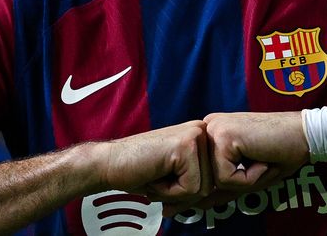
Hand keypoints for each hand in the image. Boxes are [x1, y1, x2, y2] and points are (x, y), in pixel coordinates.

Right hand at [93, 120, 211, 206]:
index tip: (165, 181)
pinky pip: (191, 188)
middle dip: (182, 193)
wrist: (108, 163)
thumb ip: (197, 180)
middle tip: (157, 178)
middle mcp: (201, 130)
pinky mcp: (186, 147)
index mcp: (200, 135)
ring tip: (156, 174)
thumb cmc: (138, 170)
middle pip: (210, 185)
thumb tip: (218, 197)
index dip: (187, 192)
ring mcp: (195, 136)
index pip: (213, 180)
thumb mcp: (175, 174)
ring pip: (202, 188)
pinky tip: (154, 174)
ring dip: (175, 193)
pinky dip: (169, 191)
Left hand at [201, 111, 309, 204]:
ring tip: (261, 160)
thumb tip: (200, 205)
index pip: (205, 172)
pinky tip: (262, 159)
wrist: (304, 134)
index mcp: (212, 132)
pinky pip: (226, 178)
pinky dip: (248, 178)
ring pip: (216, 181)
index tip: (255, 163)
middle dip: (238, 181)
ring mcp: (214, 130)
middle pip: (208, 178)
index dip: (231, 180)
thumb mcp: (248, 173)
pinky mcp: (223, 138)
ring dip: (244, 180)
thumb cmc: (280, 152)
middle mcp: (208, 127)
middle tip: (262, 162)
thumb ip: (224, 186)